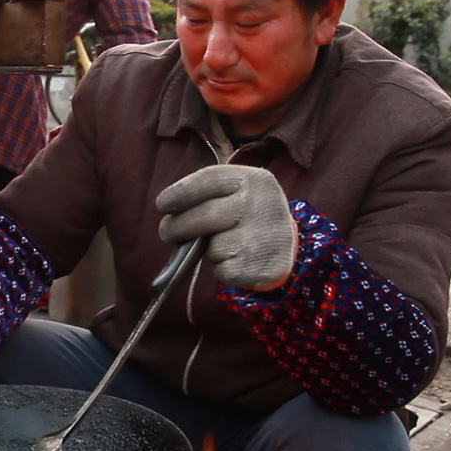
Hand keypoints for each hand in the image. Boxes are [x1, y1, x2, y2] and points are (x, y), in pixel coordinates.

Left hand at [156, 165, 297, 290]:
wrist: (288, 245)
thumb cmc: (249, 217)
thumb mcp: (237, 194)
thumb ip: (208, 200)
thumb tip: (172, 222)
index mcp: (253, 179)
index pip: (209, 180)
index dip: (180, 192)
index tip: (162, 205)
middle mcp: (262, 203)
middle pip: (206, 215)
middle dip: (179, 226)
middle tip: (166, 233)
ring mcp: (265, 236)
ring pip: (214, 247)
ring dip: (208, 251)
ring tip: (223, 246)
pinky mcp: (264, 266)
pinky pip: (224, 271)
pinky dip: (222, 270)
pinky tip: (236, 261)